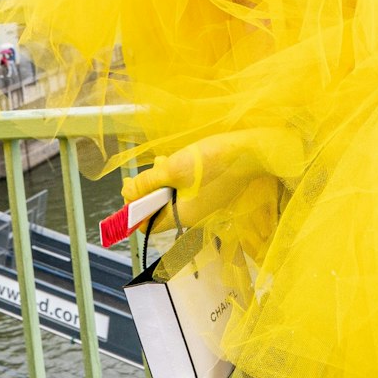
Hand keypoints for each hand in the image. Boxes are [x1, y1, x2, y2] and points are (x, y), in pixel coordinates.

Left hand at [122, 130, 293, 257]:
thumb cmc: (211, 162)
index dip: (134, 210)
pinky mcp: (213, 193)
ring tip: (163, 161)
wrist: (251, 152)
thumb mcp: (171, 170)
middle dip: (149, 190)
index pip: (148, 225)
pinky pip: (187, 190)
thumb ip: (146, 184)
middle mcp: (193, 216)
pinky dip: (178, 177)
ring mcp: (204, 205)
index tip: (130, 190)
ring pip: (172, 197)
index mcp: (181, 216)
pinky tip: (180, 160)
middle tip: (148, 171)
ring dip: (163, 180)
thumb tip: (126, 194)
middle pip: (160, 209)